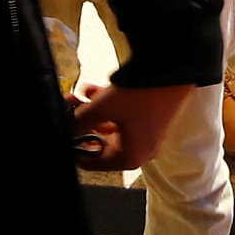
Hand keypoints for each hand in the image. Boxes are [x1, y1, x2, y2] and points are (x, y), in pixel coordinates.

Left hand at [69, 80, 198, 168]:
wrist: (173, 70)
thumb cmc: (142, 95)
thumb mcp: (102, 109)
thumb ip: (79, 122)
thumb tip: (64, 129)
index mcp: (130, 157)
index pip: (91, 163)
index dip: (73, 148)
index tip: (61, 133)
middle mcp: (139, 150)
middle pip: (100, 143)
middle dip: (81, 123)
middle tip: (66, 107)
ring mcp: (144, 135)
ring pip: (109, 127)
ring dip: (92, 111)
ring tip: (76, 94)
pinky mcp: (147, 119)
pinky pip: (121, 118)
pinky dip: (107, 106)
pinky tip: (94, 90)